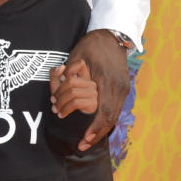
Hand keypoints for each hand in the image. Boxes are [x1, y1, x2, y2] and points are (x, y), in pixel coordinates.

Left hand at [50, 59, 99, 119]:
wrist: (74, 123)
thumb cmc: (67, 104)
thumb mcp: (58, 89)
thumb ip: (56, 76)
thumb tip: (61, 66)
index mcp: (84, 77)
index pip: (80, 63)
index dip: (69, 69)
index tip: (61, 79)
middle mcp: (91, 83)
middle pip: (71, 80)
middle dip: (58, 92)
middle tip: (53, 101)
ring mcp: (94, 93)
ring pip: (72, 92)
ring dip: (60, 102)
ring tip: (55, 109)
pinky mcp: (93, 104)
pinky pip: (75, 103)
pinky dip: (65, 109)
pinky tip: (61, 114)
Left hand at [66, 31, 128, 148]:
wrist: (112, 35)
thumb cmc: (92, 45)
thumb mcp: (78, 58)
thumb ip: (69, 77)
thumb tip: (57, 94)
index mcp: (106, 82)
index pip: (103, 112)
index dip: (94, 129)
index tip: (84, 140)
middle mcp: (118, 87)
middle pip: (111, 118)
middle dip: (98, 135)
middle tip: (83, 146)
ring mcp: (123, 88)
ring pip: (114, 115)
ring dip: (102, 129)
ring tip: (88, 140)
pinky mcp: (123, 87)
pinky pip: (115, 108)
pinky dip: (106, 119)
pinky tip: (96, 126)